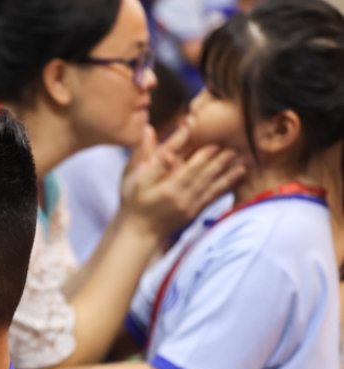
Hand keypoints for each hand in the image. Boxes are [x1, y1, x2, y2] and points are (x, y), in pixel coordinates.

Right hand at [119, 124, 246, 239]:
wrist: (139, 232)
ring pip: (211, 188)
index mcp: (165, 188)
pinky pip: (212, 199)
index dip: (201, 157)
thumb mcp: (132, 177)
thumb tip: (149, 129)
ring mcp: (189, 207)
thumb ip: (143, 153)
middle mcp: (180, 198)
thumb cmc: (133, 202)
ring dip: (228, 175)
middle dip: (220, 163)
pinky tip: (236, 178)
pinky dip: (225, 187)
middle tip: (234, 149)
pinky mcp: (194, 213)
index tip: (214, 145)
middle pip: (203, 177)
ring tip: (243, 163)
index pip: (186, 170)